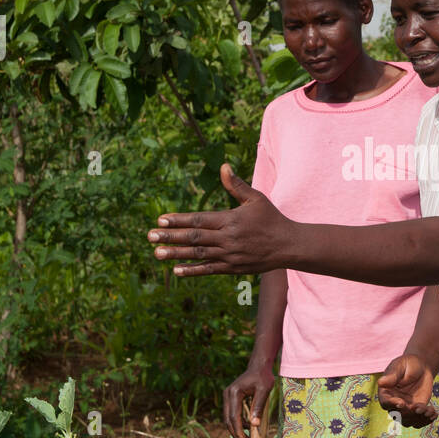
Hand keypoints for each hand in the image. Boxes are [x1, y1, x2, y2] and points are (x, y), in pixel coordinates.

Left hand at [148, 164, 290, 275]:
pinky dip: (193, 270)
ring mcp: (230, 254)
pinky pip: (209, 269)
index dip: (179, 220)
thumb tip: (223, 166)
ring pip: (198, 254)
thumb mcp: (256, 198)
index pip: (199, 219)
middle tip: (149, 237)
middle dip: (170, 237)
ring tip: (157, 253)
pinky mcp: (233, 268)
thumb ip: (236, 185)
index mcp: (230, 219)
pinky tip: (177, 270)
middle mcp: (228, 238)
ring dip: (176, 254)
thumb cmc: (271, 218)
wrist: (289, 245)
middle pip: (194, 237)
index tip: (160, 220)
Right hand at [222, 361, 275, 437]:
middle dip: (236, 434)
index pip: (234, 416)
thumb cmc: (263, 377)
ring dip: (235, 430)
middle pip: (228, 419)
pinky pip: (231, 414)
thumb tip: (254, 425)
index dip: (238, 431)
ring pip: (228, 418)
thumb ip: (258, 407)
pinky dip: (237, 423)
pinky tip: (247, 428)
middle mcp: (227, 395)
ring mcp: (227, 396)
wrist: (259, 366)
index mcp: (234, 393)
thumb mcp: (264, 391)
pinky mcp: (230, 398)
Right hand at [377, 354, 437, 427]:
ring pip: (408, 422)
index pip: (386, 402)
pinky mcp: (416, 411)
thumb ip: (392, 375)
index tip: (402, 403)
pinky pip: (419, 421)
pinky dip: (426, 421)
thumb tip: (381, 382)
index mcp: (386, 392)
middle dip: (409, 414)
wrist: (421, 367)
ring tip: (430, 410)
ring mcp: (405, 408)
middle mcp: (394, 403)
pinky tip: (434, 413)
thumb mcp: (400, 365)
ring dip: (419, 419)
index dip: (393, 405)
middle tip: (421, 407)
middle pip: (398, 416)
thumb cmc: (408, 363)